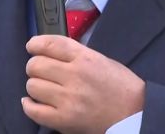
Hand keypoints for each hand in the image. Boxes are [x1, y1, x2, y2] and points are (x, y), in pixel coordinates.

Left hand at [22, 35, 144, 133]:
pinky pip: (34, 110)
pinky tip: (33, 102)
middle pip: (36, 64)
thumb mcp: (101, 60)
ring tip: (44, 88)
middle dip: (35, 67)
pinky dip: (29, 105)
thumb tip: (49, 51)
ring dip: (35, 86)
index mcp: (85, 58)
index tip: (32, 46)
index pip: (50, 44)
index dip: (36, 44)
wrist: (134, 114)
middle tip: (41, 71)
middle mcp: (75, 76)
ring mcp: (69, 99)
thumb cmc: (120, 87)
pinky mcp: (65, 119)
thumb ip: (75, 54)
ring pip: (33, 86)